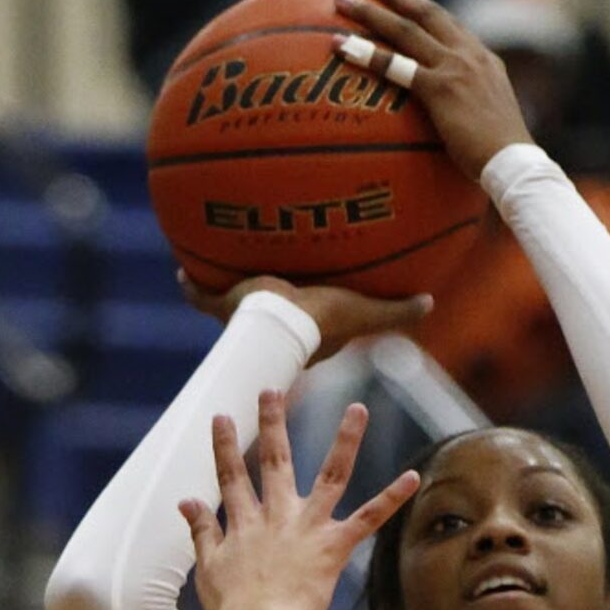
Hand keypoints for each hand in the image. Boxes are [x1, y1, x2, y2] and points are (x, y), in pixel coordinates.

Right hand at [177, 272, 432, 362]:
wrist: (284, 320)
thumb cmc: (326, 321)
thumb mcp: (366, 313)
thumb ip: (396, 311)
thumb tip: (429, 301)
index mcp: (305, 340)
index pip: (308, 337)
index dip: (308, 332)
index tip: (305, 325)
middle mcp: (272, 335)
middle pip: (266, 324)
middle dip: (260, 318)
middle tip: (255, 303)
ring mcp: (244, 322)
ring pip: (230, 309)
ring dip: (223, 296)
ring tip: (212, 280)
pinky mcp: (223, 306)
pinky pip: (202, 295)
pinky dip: (190, 285)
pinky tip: (179, 269)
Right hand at [182, 392, 418, 609]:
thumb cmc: (233, 608)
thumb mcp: (209, 567)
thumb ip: (201, 531)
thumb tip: (185, 503)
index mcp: (244, 523)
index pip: (231, 476)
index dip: (224, 446)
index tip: (221, 416)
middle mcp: (276, 515)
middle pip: (275, 461)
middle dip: (272, 424)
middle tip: (272, 391)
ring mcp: (307, 527)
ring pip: (331, 474)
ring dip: (345, 439)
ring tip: (357, 408)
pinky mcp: (334, 546)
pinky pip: (368, 518)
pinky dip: (392, 498)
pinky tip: (413, 476)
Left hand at [333, 0, 532, 179]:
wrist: (515, 163)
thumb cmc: (504, 157)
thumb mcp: (494, 120)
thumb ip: (475, 108)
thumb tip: (462, 122)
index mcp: (484, 59)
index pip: (450, 23)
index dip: (424, 7)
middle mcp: (468, 55)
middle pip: (425, 12)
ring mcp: (454, 68)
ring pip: (404, 30)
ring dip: (369, 13)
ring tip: (339, 2)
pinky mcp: (439, 89)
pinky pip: (395, 66)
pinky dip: (365, 54)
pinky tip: (340, 47)